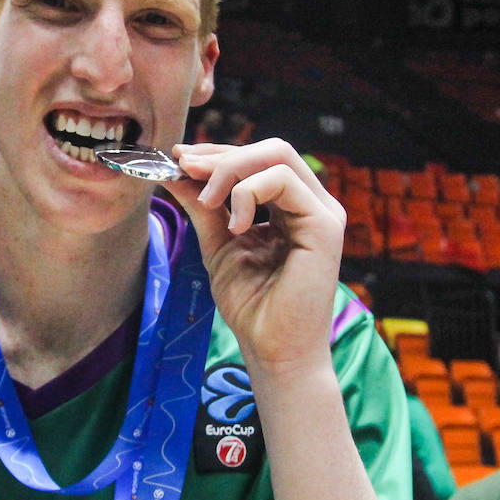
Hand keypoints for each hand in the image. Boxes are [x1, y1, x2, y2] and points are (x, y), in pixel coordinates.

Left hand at [161, 138, 345, 371]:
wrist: (272, 350)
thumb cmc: (252, 306)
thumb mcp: (218, 245)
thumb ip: (203, 207)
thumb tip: (175, 171)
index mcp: (291, 207)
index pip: (258, 160)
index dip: (218, 154)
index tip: (179, 159)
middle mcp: (311, 204)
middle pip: (269, 149)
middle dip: (221, 154)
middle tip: (186, 168)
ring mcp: (322, 212)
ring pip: (277, 155)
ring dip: (230, 170)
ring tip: (206, 202)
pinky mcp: (324, 225)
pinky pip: (283, 181)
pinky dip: (248, 193)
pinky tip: (234, 225)